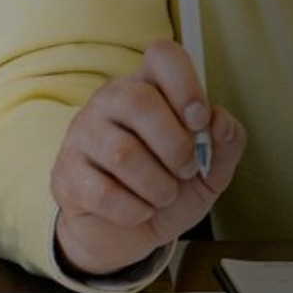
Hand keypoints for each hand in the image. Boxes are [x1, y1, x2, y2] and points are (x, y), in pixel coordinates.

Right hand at [50, 39, 244, 278]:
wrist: (126, 237)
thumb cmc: (166, 191)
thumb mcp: (209, 171)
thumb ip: (225, 144)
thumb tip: (221, 120)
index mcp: (148, 88)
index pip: (161, 55)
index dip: (186, 84)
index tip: (199, 120)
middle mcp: (110, 101)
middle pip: (139, 101)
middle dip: (175, 145)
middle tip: (187, 170)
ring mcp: (82, 135)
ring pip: (122, 153)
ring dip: (158, 186)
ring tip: (163, 195)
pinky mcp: (67, 173)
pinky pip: (104, 192)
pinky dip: (134, 210)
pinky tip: (138, 210)